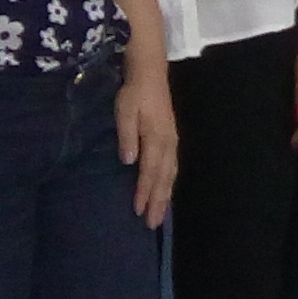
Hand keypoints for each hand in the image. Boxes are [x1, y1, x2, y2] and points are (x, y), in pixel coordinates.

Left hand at [115, 67, 178, 226]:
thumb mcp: (124, 111)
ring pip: (171, 174)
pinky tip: (165, 190)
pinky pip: (173, 167)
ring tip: (160, 214)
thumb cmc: (134, 92)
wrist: (150, 73)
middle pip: (164, 178)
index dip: (144, 192)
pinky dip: (169, 183)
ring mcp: (172, 141)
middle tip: (152, 224)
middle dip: (158, 201)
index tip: (138, 211)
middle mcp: (168, 143)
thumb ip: (127, 136)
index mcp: (156, 138)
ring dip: (165, 195)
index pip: (149, 171)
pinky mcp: (171, 139)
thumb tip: (129, 161)